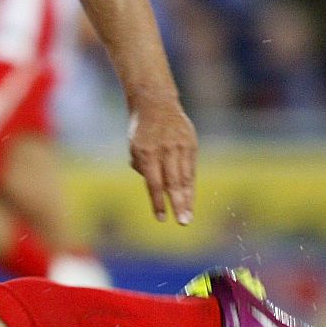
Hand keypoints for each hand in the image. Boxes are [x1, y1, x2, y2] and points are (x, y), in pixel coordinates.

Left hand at [127, 97, 197, 224]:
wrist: (156, 103)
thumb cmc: (141, 130)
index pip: (153, 183)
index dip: (157, 202)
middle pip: (173, 183)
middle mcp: (164, 150)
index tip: (160, 218)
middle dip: (177, 204)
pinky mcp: (191, 144)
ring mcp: (180, 146)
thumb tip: (154, 188)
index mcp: (146, 152)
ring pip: (185, 177)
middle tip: (182, 223)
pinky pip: (191, 168)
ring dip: (187, 199)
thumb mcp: (134, 146)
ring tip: (187, 216)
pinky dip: (190, 185)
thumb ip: (142, 166)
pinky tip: (190, 199)